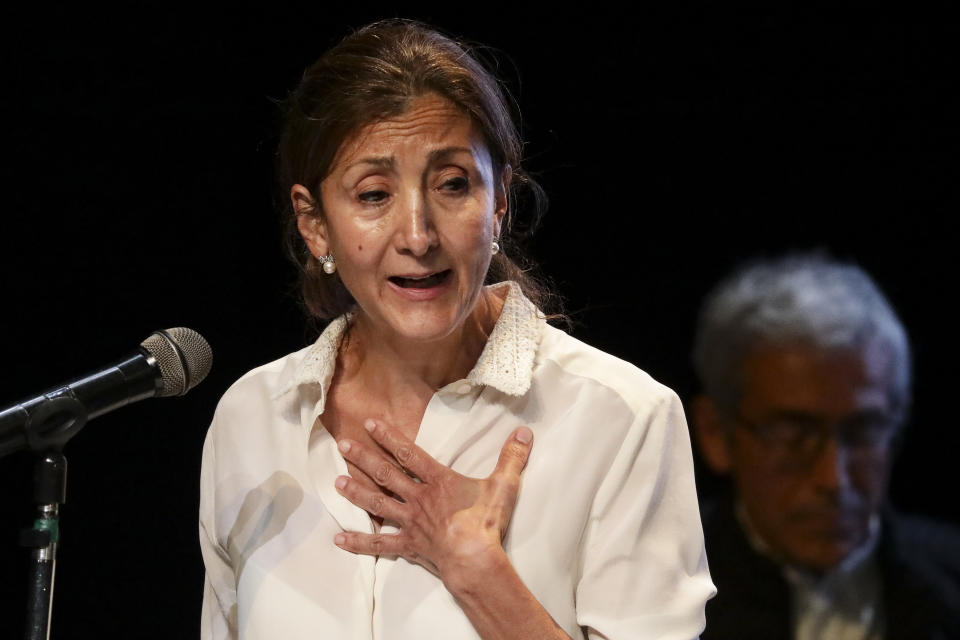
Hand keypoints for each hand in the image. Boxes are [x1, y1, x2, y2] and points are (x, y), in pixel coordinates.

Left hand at [333, 418, 532, 581]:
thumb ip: (512, 457)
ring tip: (336, 482)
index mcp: (437, 481)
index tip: (369, 423)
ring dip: (356, 492)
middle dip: (364, 458)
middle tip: (342, 445)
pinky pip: (379, 543)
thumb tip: (524, 432)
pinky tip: (339, 539)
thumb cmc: (486, 522)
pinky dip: (359, 542)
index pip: (409, 452)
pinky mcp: (408, 545)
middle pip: (386, 474)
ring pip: (377, 504)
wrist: (474, 559)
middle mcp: (418, 498)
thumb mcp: (503, 485)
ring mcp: (410, 522)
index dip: (389, 436)